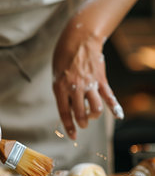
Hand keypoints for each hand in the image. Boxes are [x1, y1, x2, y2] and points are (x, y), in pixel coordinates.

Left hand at [52, 23, 123, 139]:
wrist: (80, 39)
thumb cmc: (65, 56)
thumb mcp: (56, 75)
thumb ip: (62, 92)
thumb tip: (69, 108)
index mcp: (60, 87)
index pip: (64, 112)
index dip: (69, 126)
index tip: (73, 136)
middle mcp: (75, 87)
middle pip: (80, 113)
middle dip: (82, 122)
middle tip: (83, 123)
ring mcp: (89, 84)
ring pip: (95, 108)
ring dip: (94, 115)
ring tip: (92, 115)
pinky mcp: (101, 80)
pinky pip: (109, 96)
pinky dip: (115, 107)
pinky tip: (118, 116)